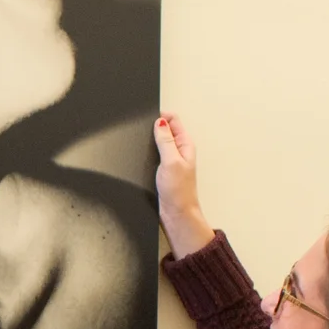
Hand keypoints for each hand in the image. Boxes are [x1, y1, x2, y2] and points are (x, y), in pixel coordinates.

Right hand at [152, 114, 214, 257]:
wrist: (176, 213)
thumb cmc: (178, 191)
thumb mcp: (171, 161)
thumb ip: (165, 140)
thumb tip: (160, 122)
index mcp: (185, 145)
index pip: (174, 121)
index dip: (161, 116)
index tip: (148, 117)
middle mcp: (180, 151)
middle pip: (167, 129)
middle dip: (156, 124)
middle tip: (144, 121)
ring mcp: (172, 160)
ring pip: (161, 141)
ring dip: (152, 137)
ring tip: (144, 131)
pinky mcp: (164, 169)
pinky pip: (157, 153)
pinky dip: (150, 149)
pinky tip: (145, 150)